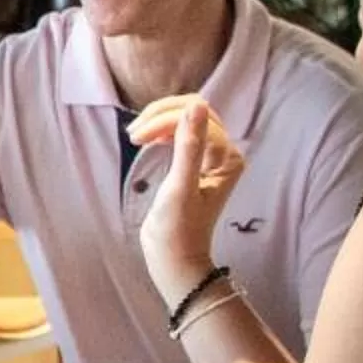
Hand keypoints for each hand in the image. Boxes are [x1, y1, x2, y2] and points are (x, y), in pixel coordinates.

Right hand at [127, 94, 245, 298]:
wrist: (173, 257)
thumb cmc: (178, 229)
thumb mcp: (180, 186)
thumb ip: (188, 145)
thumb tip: (197, 105)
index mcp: (228, 158)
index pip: (197, 119)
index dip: (164, 121)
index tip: (135, 139)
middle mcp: (223, 153)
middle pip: (195, 111)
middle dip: (162, 115)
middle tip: (134, 133)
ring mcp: (208, 157)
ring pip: (186, 118)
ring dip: (159, 121)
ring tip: (136, 136)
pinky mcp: (193, 162)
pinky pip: (180, 132)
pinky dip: (161, 131)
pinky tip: (147, 141)